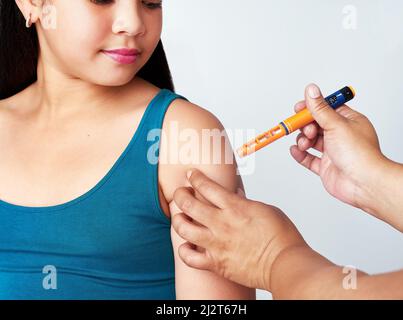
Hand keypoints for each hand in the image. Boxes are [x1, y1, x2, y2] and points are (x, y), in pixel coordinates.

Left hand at [170, 169, 305, 290]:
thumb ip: (245, 202)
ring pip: (184, 229)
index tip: (191, 175)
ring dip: (178, 220)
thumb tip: (235, 195)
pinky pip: (189, 258)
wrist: (285, 265)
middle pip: (188, 204)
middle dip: (180, 194)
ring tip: (180, 217)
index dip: (195, 177)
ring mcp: (216, 244)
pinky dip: (184, 251)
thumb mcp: (265, 209)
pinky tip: (187, 245)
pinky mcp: (216, 263)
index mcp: (235, 207)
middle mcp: (221, 224)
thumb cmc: (281, 237)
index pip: (206, 186)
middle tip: (180, 193)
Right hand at [290, 84, 388, 213]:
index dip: (312, 108)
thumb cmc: (359, 154)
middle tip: (301, 128)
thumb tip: (311, 90)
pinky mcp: (326, 167)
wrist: (363, 183)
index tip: (299, 108)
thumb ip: (320, 108)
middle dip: (305, 126)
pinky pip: (309, 159)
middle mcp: (341, 136)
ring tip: (305, 143)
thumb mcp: (336, 124)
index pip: (327, 109)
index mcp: (348, 122)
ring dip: (303, 140)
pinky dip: (300, 154)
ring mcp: (333, 152)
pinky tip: (296, 151)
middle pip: (316, 125)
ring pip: (311, 142)